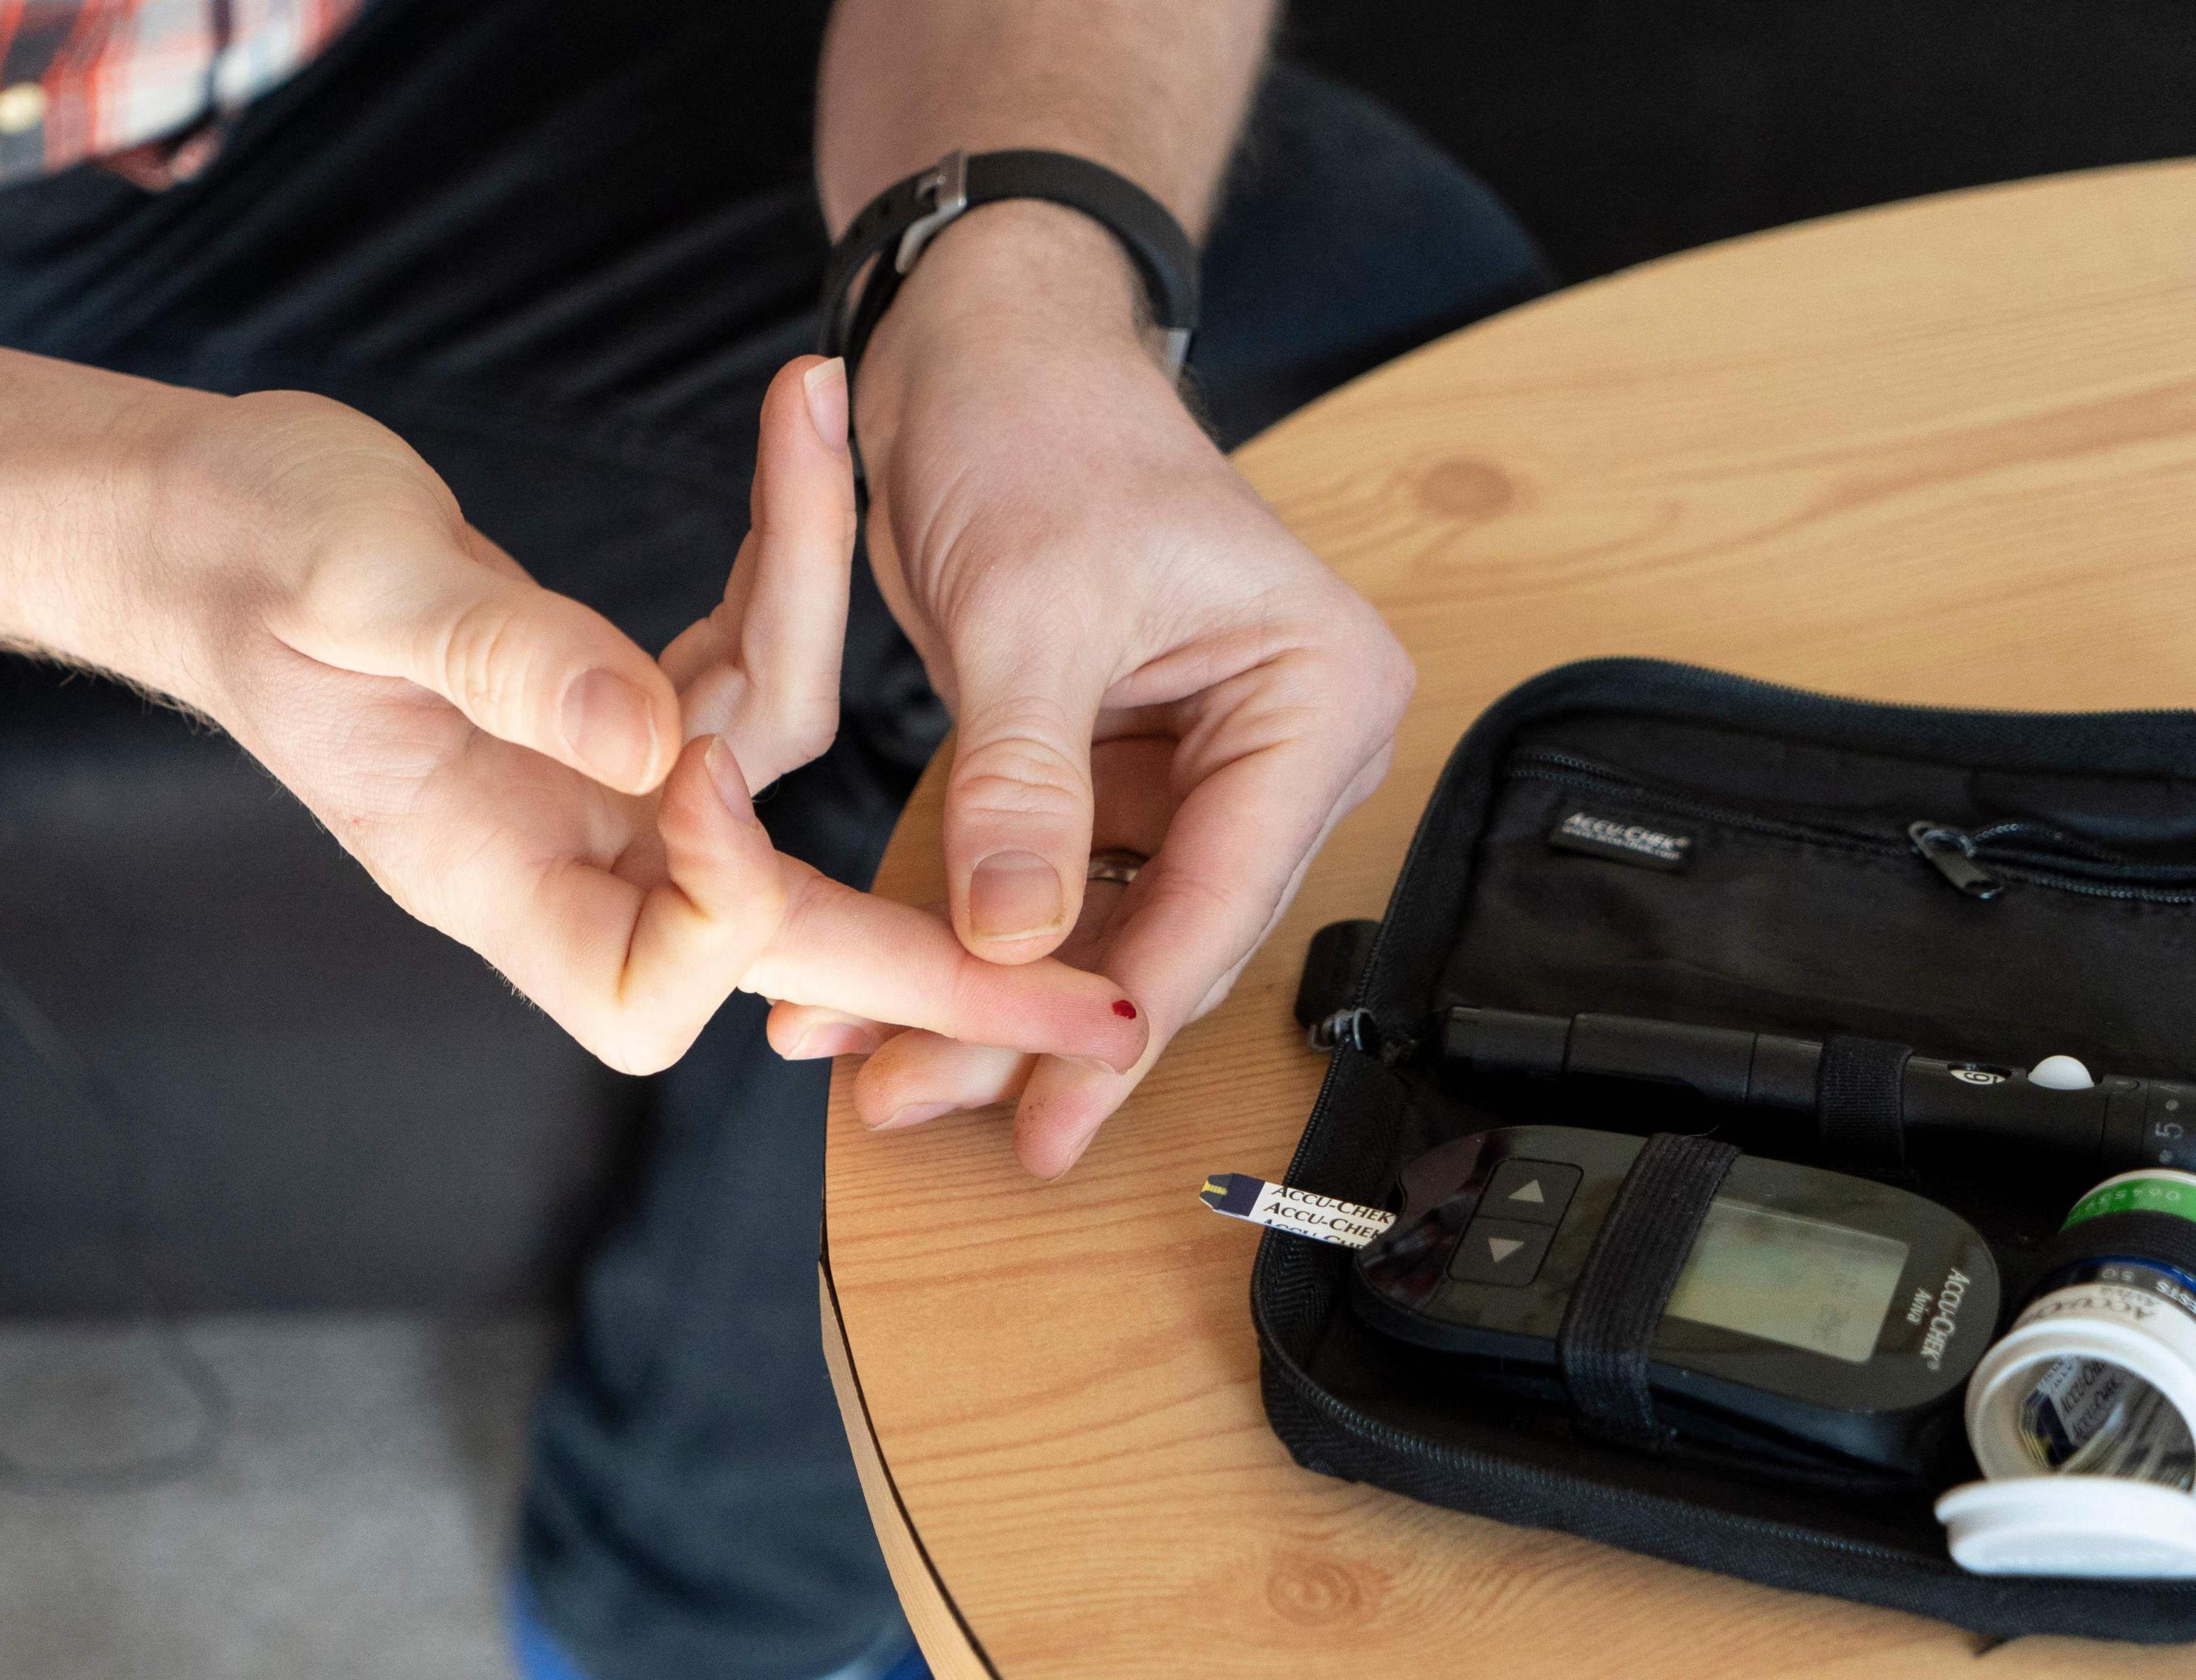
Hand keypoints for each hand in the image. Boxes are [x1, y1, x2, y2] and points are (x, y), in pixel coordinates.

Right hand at [78, 356, 1150, 1076]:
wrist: (199, 519)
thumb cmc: (244, 554)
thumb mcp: (352, 592)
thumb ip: (505, 664)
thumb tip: (652, 744)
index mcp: (484, 875)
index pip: (658, 969)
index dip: (724, 894)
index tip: (702, 770)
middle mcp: (558, 857)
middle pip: (777, 952)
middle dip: (941, 974)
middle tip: (1100, 1016)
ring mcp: (591, 792)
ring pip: (771, 774)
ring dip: (810, 610)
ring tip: (820, 422)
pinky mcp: (612, 712)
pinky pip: (734, 679)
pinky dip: (770, 578)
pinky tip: (790, 450)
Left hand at [772, 206, 1411, 1174]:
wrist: (981, 340)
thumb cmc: (1039, 423)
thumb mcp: (1030, 607)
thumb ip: (1025, 785)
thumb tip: (1011, 941)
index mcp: (1314, 696)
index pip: (1224, 893)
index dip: (1120, 1013)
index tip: (1049, 1116)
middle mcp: (1273, 743)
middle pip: (1159, 929)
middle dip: (1033, 1023)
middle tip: (922, 1104)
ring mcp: (1192, 762)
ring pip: (1093, 922)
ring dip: (986, 994)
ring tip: (882, 1074)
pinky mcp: (1106, 766)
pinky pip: (1044, 879)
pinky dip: (965, 929)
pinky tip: (885, 990)